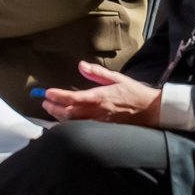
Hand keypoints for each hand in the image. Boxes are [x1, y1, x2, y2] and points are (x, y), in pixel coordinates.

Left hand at [43, 61, 163, 124]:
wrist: (150, 110)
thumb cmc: (134, 93)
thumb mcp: (117, 78)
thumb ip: (97, 73)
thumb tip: (81, 65)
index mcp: (100, 97)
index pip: (74, 98)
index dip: (59, 96)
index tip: (48, 92)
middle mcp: (97, 111)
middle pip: (70, 112)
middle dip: (54, 107)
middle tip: (44, 101)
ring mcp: (99, 122)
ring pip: (74, 122)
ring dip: (59, 116)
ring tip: (50, 109)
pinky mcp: (102, 128)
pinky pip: (81, 127)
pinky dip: (70, 123)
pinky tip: (64, 119)